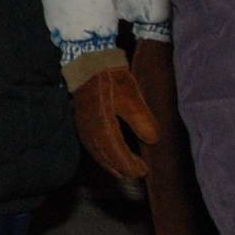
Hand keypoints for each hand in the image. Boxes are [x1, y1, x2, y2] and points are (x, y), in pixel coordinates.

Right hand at [72, 65, 160, 182]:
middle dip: (120, 167)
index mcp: (102, 126)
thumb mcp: (132, 97)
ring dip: (109, 162)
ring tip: (122, 170)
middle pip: (104, 156)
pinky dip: (100, 153)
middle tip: (137, 174)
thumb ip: (142, 121)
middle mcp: (90, 130)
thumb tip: (153, 141)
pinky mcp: (81, 120)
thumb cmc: (112, 77)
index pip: (116, 153)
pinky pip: (90, 143)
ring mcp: (83, 125)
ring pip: (95, 151)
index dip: (129, 165)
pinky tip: (106, 152)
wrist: (88, 60)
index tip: (143, 171)